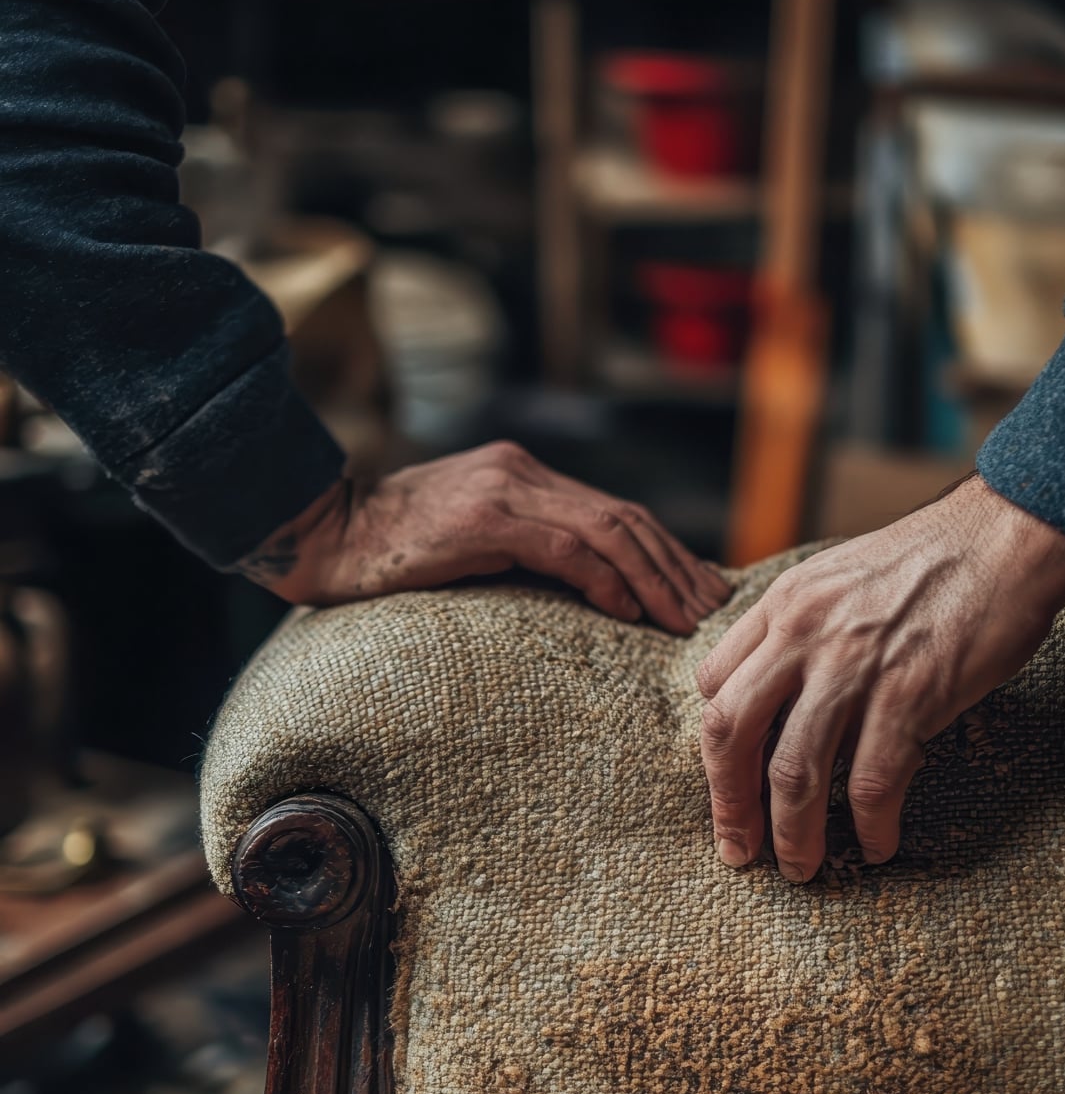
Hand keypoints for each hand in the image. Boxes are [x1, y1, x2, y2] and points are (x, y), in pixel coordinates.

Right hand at [238, 440, 730, 631]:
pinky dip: (605, 580)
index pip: (617, 512)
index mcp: (524, 476)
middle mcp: (524, 472)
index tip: (698, 592)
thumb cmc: (392, 554)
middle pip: (627, 517)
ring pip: (607, 530)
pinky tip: (628, 611)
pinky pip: (565, 548)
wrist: (325, 534)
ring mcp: (505, 490)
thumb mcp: (470, 541)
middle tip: (710, 613)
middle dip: (675, 567)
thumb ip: (524, 549)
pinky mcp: (485, 518)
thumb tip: (587, 591)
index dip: (665, 553)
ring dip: (653, 579)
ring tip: (683, 621)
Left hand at [697, 476, 1064, 880]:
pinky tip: (874, 845)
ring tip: (799, 866)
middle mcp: (804, 634)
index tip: (729, 782)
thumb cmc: (929, 560)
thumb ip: (798, 628)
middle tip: (738, 847)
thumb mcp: (836, 576)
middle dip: (729, 804)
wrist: (1007, 536)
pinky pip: (873, 782)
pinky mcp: (911, 695)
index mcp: (782, 604)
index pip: (715, 684)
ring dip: (793, 834)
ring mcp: (855, 667)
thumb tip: (777, 694)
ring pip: (795, 773)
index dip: (716, 744)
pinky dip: (869, 825)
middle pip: (732, 734)